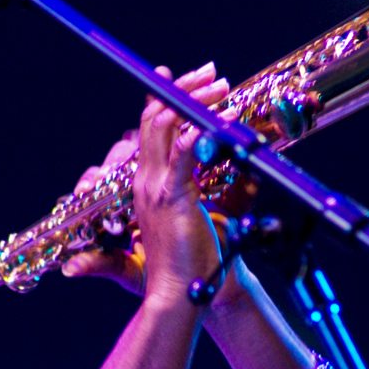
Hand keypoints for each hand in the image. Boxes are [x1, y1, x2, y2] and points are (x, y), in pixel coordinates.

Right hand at [134, 62, 229, 303]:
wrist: (177, 295)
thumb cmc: (186, 262)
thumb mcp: (186, 218)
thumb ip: (198, 189)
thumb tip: (223, 165)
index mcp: (144, 184)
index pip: (149, 130)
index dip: (163, 99)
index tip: (181, 78)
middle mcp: (145, 180)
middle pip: (156, 118)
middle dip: (183, 88)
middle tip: (212, 74)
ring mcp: (155, 187)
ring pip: (166, 125)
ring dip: (194, 100)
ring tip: (221, 86)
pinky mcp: (172, 197)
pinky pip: (183, 153)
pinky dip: (200, 130)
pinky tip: (220, 116)